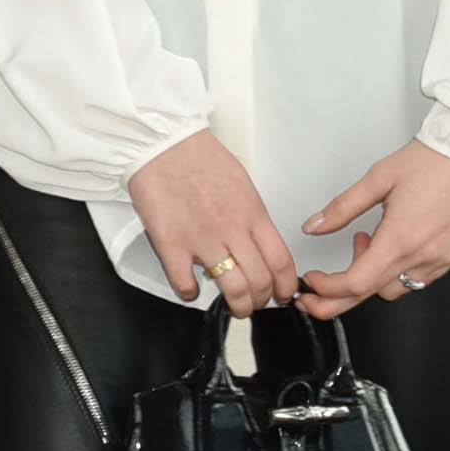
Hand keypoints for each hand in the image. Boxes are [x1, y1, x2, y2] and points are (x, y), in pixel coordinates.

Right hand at [127, 129, 296, 313]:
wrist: (163, 144)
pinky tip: (192, 289)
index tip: (283, 294)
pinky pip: (185, 285)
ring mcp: (201, 239)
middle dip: (262, 301)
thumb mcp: (243, 184)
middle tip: (256, 303)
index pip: (281, 262)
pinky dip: (191, 294)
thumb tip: (260, 243)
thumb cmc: (200, 158)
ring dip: (236, 305)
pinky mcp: (171, 245)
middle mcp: (231, 229)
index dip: (285, 286)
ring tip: (234, 306)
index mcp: (252, 213)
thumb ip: (253, 217)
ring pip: (231, 289)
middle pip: (260, 282)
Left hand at [293, 140, 449, 317]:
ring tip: (366, 245)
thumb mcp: (379, 178)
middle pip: (371, 295)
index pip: (355, 284)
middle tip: (317, 292)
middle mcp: (422, 257)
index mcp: (400, 239)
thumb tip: (316, 225)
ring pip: (396, 290)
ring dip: (372, 279)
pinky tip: (393, 245)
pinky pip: (418, 279)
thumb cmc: (437, 161)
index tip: (312, 282)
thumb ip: (343, 207)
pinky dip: (398, 271)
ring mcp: (441, 260)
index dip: (326, 289)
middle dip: (338, 298)